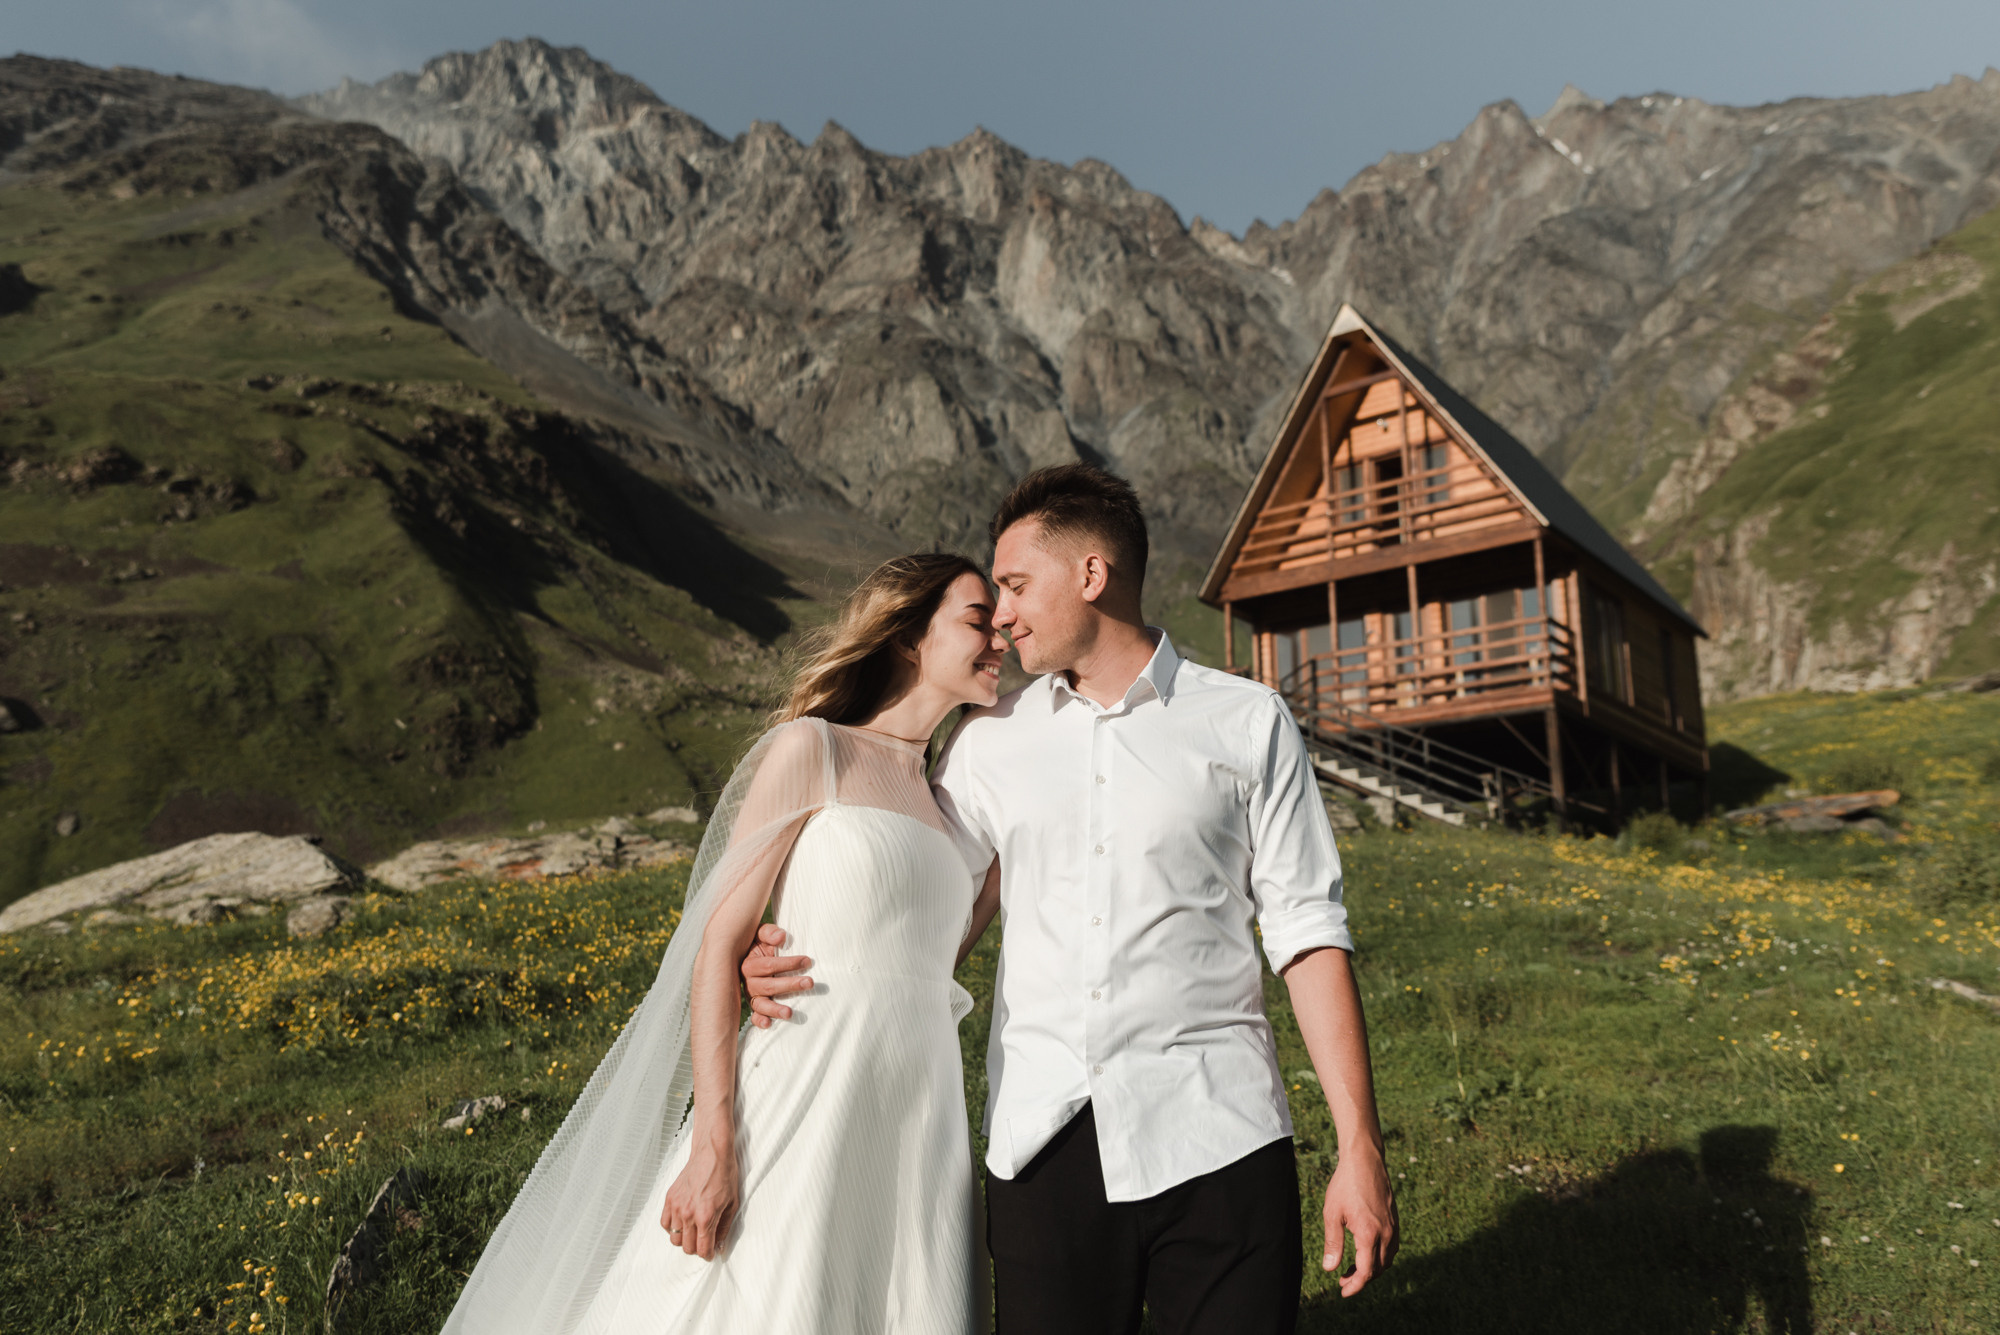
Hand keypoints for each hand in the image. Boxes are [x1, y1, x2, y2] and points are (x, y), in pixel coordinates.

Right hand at [660, 1135, 739, 1259]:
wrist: (712, 1153)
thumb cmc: (724, 1175)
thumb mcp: (732, 1205)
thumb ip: (724, 1229)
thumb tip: (719, 1246)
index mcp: (706, 1217)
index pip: (702, 1250)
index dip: (708, 1255)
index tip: (711, 1252)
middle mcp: (688, 1214)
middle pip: (687, 1248)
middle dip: (697, 1248)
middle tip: (704, 1241)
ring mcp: (676, 1206)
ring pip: (674, 1238)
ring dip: (684, 1239)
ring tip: (694, 1230)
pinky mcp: (669, 1199)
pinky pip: (664, 1224)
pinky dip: (672, 1227)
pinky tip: (682, 1222)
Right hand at [741, 922, 811, 1027]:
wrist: (749, 956)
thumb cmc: (760, 945)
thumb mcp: (762, 934)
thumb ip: (769, 933)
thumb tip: (781, 937)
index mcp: (749, 964)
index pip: (769, 965)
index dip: (788, 963)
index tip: (807, 961)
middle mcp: (748, 982)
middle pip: (768, 986)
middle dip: (790, 985)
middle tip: (810, 982)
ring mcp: (751, 996)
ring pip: (761, 1004)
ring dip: (775, 1009)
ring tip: (790, 1013)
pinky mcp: (755, 1007)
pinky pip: (755, 1016)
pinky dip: (760, 1021)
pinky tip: (768, 1024)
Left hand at [1323, 1145, 1397, 1296]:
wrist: (1365, 1161)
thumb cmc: (1345, 1185)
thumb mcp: (1332, 1214)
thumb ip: (1333, 1243)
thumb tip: (1329, 1269)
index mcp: (1369, 1234)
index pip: (1366, 1272)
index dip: (1355, 1286)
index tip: (1343, 1291)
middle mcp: (1386, 1234)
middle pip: (1378, 1270)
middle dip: (1361, 1279)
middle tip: (1343, 1280)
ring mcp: (1393, 1227)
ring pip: (1387, 1260)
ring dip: (1372, 1269)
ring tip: (1352, 1268)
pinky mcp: (1395, 1221)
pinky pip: (1392, 1248)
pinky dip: (1380, 1257)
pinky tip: (1366, 1252)